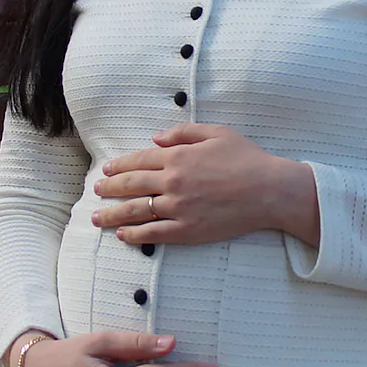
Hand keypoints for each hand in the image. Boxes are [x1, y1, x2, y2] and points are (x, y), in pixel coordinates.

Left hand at [91, 123, 319, 246]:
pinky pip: (153, 233)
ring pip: (135, 211)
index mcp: (178, 157)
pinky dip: (134, 234)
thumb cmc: (247, 159)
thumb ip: (182, 132)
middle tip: (96, 192)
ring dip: (112, 214)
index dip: (119, 166)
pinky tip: (122, 234)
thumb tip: (154, 139)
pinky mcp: (187, 230)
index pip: (138, 160)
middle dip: (109, 189)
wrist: (269, 190)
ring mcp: (178, 208)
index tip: (107, 171)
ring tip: (97, 217)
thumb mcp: (217, 133)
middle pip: (131, 185)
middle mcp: (172, 182)